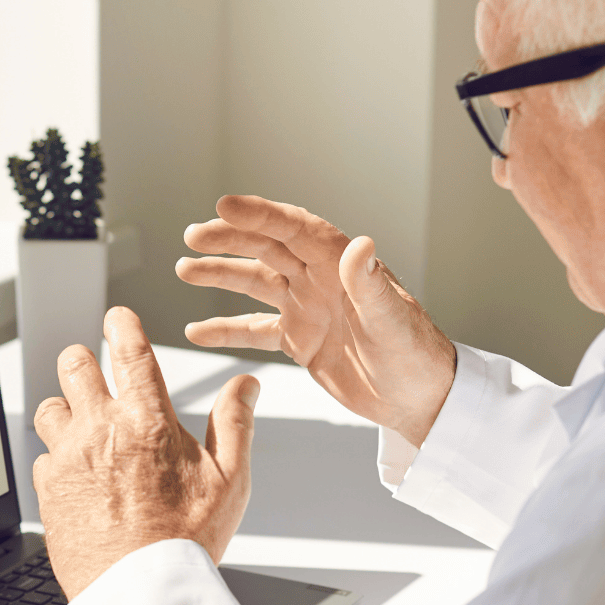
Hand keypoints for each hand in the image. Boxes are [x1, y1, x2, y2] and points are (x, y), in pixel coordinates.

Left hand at [32, 307, 258, 598]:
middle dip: (83, 361)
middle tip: (94, 373)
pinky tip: (78, 475)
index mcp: (148, 420)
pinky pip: (43, 456)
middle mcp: (101, 430)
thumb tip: (245, 384)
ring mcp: (68, 457)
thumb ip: (236, 423)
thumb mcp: (231, 480)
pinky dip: (58, 458)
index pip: (129, 350)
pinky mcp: (48, 488)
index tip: (118, 318)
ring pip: (50, 407)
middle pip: (73, 364)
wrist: (141, 594)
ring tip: (84, 427)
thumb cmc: (187, 542)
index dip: (122, 324)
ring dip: (65, 409)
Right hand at [178, 195, 456, 445]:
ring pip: (256, 282)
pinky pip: (255, 329)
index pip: (294, 229)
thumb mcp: (392, 320)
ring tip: (184, 270)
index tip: (223, 205)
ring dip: (221, 275)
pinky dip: (226, 329)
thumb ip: (370, 283)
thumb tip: (359, 244)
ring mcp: (308, 308)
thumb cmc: (416, 356)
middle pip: (267, 248)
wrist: (420, 399)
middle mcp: (321, 280)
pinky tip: (196, 332)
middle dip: (229, 240)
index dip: (259, 214)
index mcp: (342, 265)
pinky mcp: (301, 340)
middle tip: (193, 236)